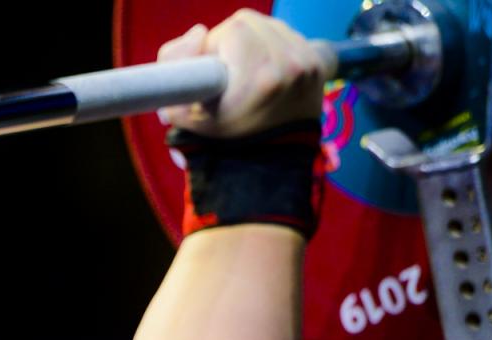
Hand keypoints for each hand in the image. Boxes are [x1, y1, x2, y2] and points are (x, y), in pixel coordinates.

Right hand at [158, 10, 324, 137]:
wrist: (265, 166)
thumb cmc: (221, 139)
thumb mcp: (180, 110)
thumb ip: (172, 62)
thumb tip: (199, 33)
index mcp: (258, 72)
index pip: (229, 30)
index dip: (213, 47)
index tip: (212, 70)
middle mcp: (289, 63)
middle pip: (251, 22)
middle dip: (233, 41)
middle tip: (227, 72)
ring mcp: (308, 63)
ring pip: (270, 27)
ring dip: (254, 42)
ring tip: (247, 73)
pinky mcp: (318, 66)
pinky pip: (290, 38)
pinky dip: (275, 49)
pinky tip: (266, 73)